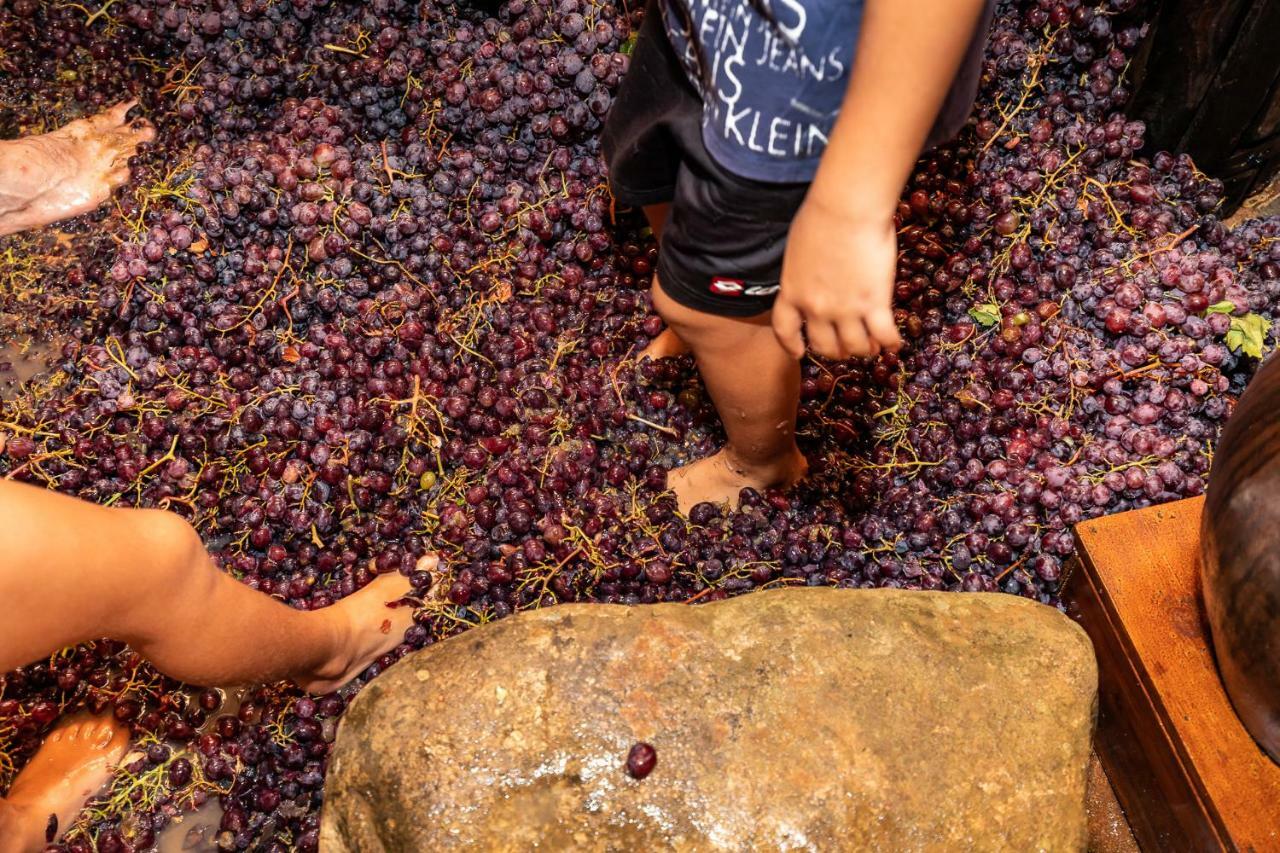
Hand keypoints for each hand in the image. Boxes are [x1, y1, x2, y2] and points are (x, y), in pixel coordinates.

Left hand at [772, 195, 902, 359]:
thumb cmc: (821, 217)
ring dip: (864, 350)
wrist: (846, 209)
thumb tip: (813, 277)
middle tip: (846, 347)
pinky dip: (890, 343)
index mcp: (792, 292)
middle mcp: (815, 308)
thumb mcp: (798, 250)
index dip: (792, 345)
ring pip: (855, 346)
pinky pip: (883, 335)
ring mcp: (845, 309)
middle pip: (823, 345)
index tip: (799, 352)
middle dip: (835, 350)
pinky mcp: (874, 304)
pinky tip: (895, 343)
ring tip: (873, 346)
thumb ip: (803, 272)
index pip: (785, 330)